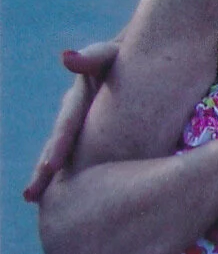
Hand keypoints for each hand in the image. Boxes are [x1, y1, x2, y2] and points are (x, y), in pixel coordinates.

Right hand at [23, 41, 119, 202]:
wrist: (150, 60)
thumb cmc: (131, 54)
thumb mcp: (113, 53)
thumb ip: (93, 56)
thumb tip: (66, 58)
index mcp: (80, 98)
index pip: (67, 125)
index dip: (59, 146)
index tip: (49, 168)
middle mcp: (79, 115)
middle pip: (60, 146)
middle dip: (46, 171)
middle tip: (32, 197)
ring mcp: (89, 126)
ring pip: (73, 155)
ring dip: (56, 178)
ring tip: (39, 200)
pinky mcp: (104, 135)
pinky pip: (92, 157)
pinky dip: (82, 174)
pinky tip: (80, 196)